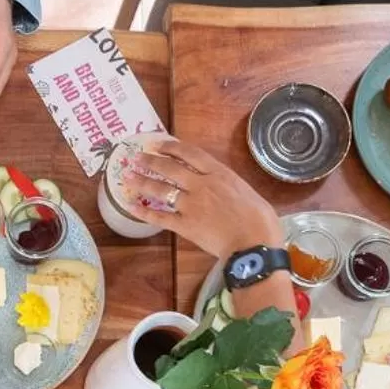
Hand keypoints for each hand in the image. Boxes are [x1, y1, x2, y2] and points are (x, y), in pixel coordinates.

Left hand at [119, 136, 279, 258]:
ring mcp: (191, 204)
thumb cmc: (261, 220)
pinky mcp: (184, 225)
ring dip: (142, 182)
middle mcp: (201, 184)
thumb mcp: (248, 192)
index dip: (171, 147)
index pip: (190, 154)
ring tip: (128, 176)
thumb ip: (232, 186)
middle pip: (170, 168)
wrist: (254, 244)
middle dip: (151, 161)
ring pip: (161, 189)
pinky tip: (130, 207)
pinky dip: (143, 212)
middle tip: (136, 158)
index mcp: (220, 174)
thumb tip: (226, 187)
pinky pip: (159, 217)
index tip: (159, 144)